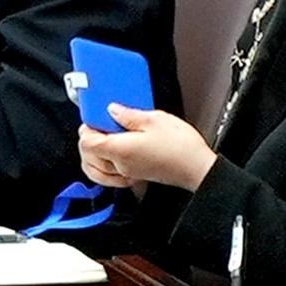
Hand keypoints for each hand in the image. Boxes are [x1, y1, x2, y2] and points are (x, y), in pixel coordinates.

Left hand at [76, 103, 214, 193]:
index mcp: (120, 149)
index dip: (86, 129)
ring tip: (104, 137)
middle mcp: (120, 164)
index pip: (87, 143)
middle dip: (88, 140)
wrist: (198, 168)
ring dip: (93, 154)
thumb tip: (112, 109)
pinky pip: (110, 173)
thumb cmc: (182, 147)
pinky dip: (105, 165)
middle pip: (87, 156)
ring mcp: (127, 173)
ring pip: (95, 168)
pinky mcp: (136, 176)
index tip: (94, 118)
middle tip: (98, 125)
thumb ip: (129, 114)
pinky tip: (116, 151)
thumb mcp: (155, 119)